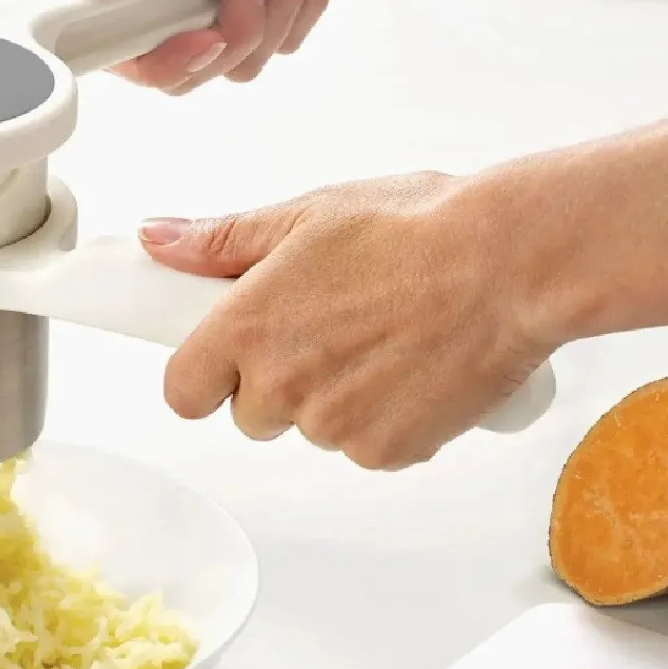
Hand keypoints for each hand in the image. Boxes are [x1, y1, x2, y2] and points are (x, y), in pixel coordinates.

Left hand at [138, 174, 554, 469]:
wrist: (510, 265)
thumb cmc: (417, 228)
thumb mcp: (308, 216)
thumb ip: (222, 241)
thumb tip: (157, 240)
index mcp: (248, 326)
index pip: (181, 390)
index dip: (201, 375)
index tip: (225, 357)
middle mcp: (282, 385)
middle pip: (248, 415)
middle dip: (276, 383)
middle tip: (327, 331)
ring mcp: (334, 427)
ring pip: (310, 429)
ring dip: (333, 400)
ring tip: (383, 340)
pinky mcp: (386, 452)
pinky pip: (364, 447)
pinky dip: (383, 420)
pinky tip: (413, 369)